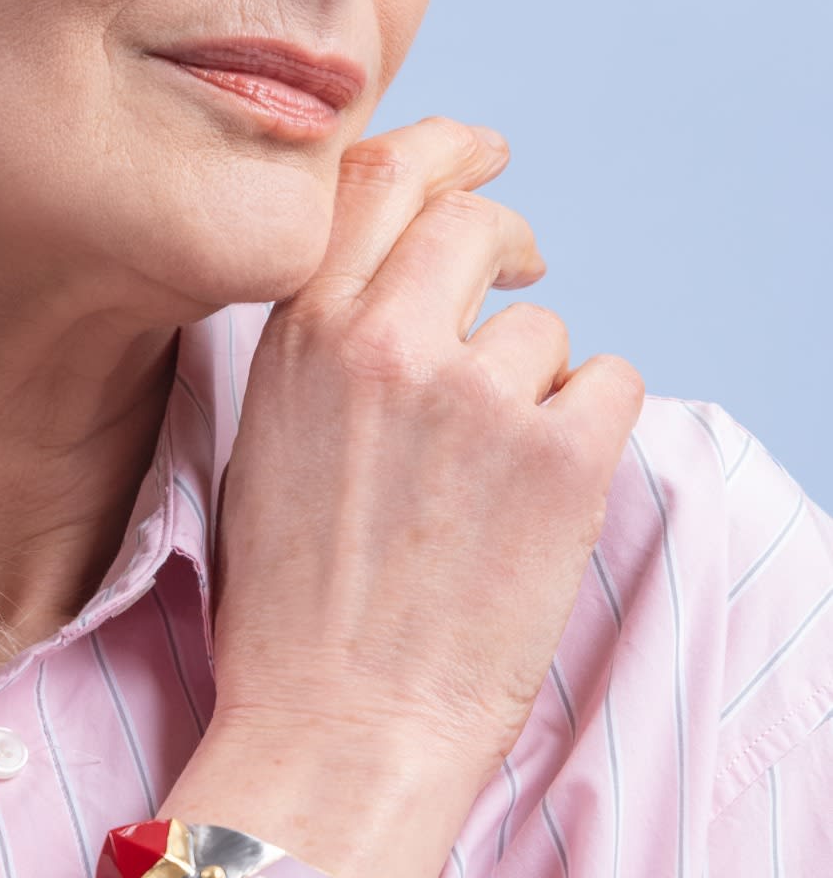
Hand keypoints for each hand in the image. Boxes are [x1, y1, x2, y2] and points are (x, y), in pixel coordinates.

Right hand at [208, 115, 643, 801]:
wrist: (338, 728)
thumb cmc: (293, 614)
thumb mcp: (266, 451)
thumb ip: (321, 352)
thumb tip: (396, 293)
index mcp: (297, 342)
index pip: (375, 179)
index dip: (442, 149)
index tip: (480, 155)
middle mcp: (380, 346)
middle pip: (473, 223)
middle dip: (506, 243)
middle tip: (523, 277)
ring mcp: (474, 395)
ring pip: (543, 331)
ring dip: (532, 389)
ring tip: (483, 489)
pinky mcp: (559, 456)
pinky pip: (610, 384)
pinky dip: (587, 432)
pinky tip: (536, 502)